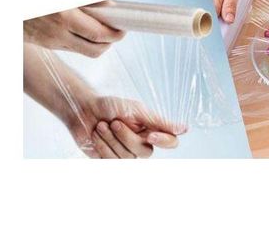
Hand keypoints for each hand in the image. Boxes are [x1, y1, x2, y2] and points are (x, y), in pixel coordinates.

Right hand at [24, 3, 123, 57]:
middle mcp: (58, 33)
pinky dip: (84, 42)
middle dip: (111, 42)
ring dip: (99, 44)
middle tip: (118, 31)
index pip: (98, 34)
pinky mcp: (48, 45)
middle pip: (95, 49)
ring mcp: (52, 41)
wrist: (12, 5)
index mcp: (64, 16)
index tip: (124, 29)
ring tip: (104, 29)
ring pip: (85, 52)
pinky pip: (72, 48)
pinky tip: (87, 29)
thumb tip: (109, 5)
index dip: (115, 34)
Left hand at [67, 95, 185, 158]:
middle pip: (145, 152)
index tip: (150, 133)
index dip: (164, 141)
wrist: (84, 110)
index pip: (171, 142)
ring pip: (126, 157)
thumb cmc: (111, 106)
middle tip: (114, 122)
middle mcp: (142, 143)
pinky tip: (96, 134)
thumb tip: (184, 129)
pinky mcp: (110, 160)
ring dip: (111, 139)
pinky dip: (101, 146)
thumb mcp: (136, 110)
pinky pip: (111, 161)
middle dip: (126, 137)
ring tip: (102, 125)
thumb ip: (158, 121)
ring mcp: (126, 153)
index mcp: (152, 128)